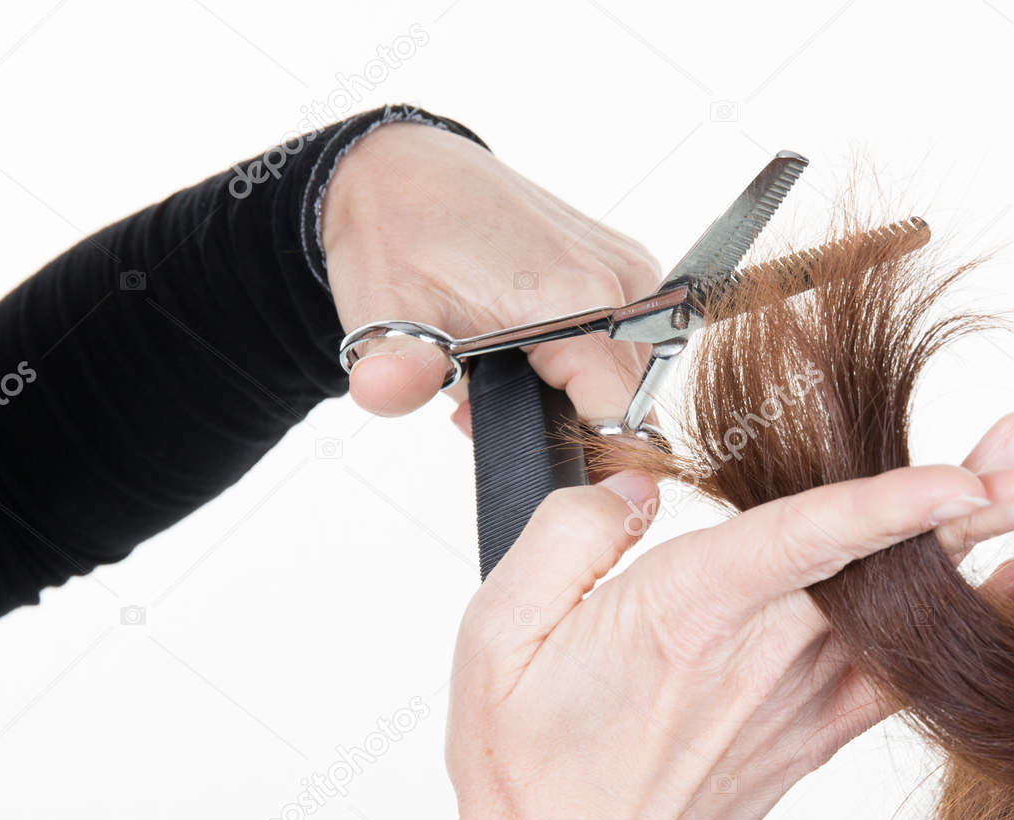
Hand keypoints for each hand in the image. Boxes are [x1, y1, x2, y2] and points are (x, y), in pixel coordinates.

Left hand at [321, 122, 661, 433]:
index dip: (577, 458)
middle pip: (626, 406)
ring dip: (570, 394)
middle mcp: (623, 283)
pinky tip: (524, 347)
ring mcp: (631, 271)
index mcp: (580, 299)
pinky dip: (579, 360)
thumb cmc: (395, 234)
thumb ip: (395, 369)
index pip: (621, 423)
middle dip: (562, 425)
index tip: (520, 451)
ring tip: (498, 370)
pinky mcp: (626, 266)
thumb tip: (385, 392)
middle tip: (485, 400)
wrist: (402, 168)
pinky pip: (622, 343)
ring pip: (627, 379)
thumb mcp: (382, 310)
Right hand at [445, 412, 1013, 819]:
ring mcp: (798, 700)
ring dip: (980, 547)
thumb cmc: (530, 766)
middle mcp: (764, 654)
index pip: (808, 538)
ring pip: (907, 612)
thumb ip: (570, 531)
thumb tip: (636, 489)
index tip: (969, 473)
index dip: (894, 501)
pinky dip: (966, 631)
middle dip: (972, 497)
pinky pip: (908, 678)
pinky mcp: (812, 735)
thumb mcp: (499, 631)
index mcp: (689, 612)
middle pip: (884, 564)